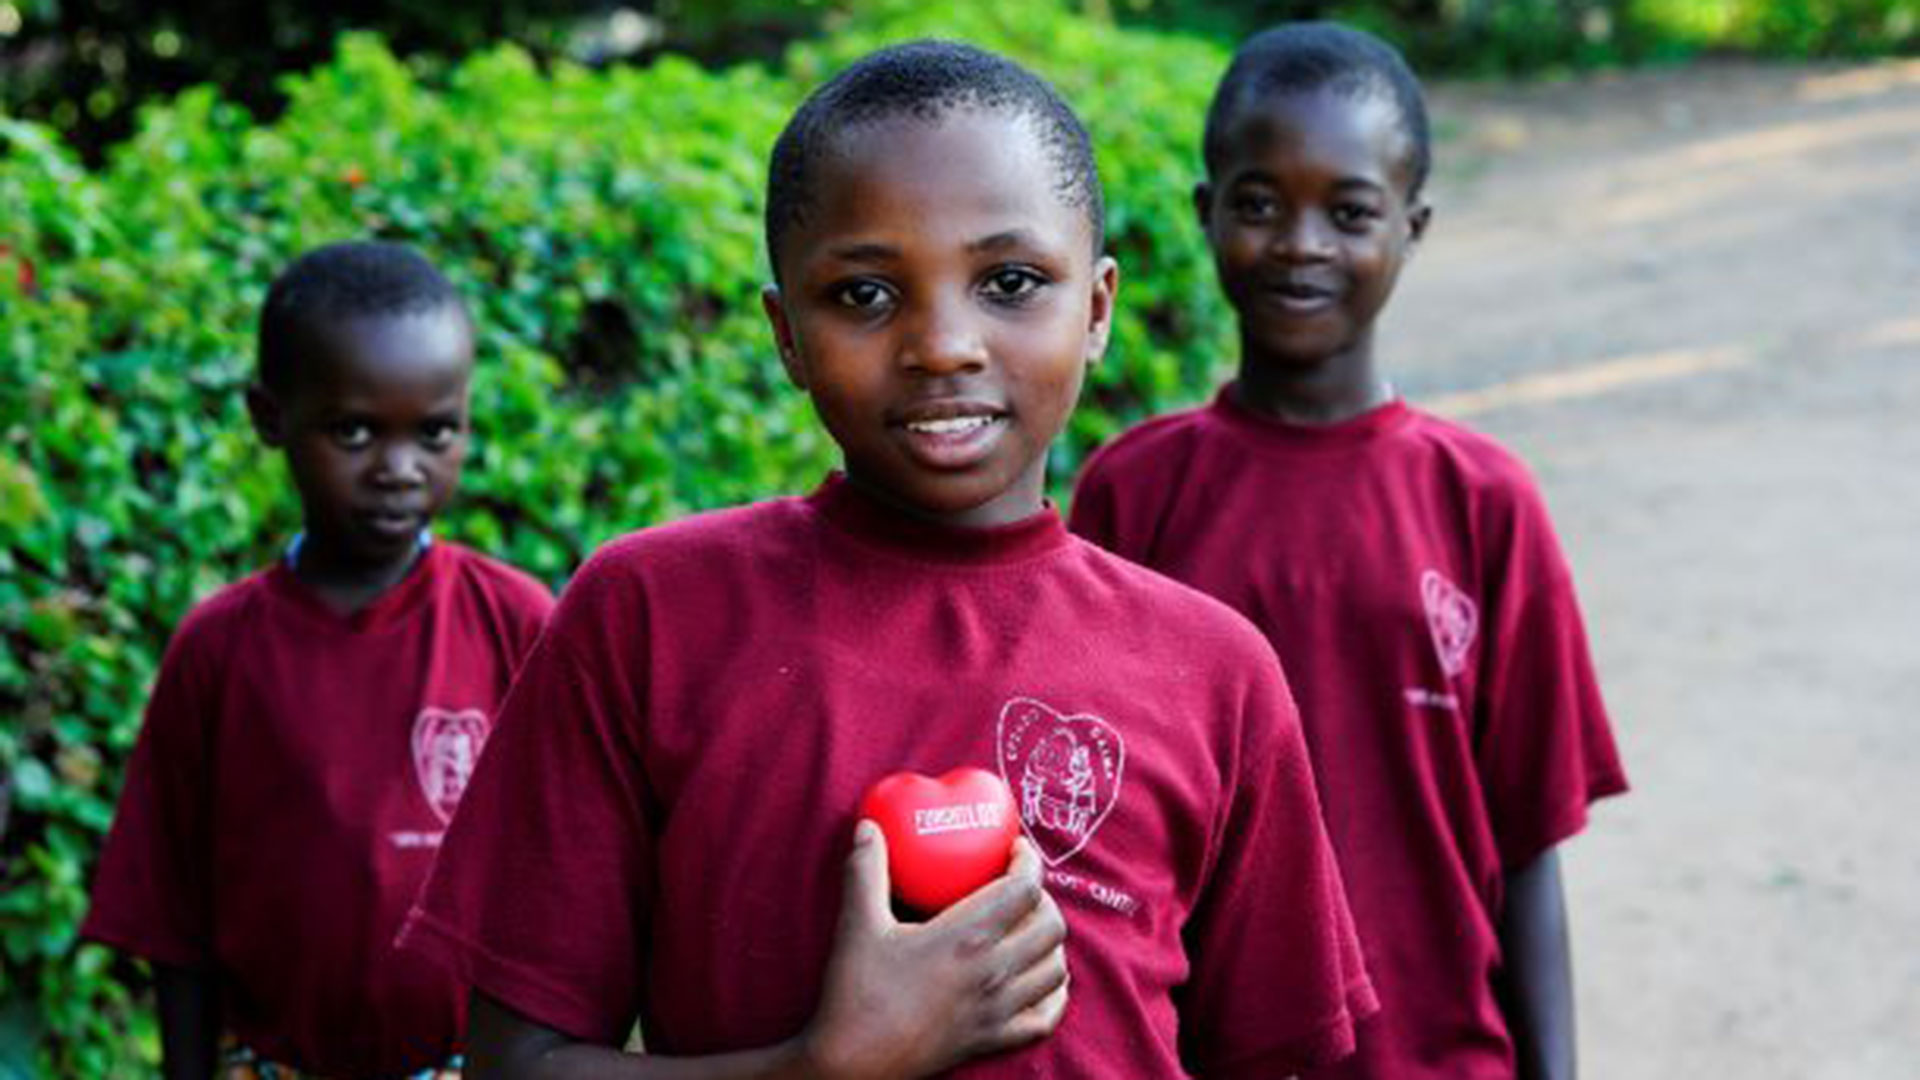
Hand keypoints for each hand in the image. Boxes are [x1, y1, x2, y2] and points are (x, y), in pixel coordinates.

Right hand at [800, 821, 1068, 1079]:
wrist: (853, 1063)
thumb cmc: (856, 993)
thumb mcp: (857, 924)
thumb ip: (865, 870)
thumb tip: (868, 827)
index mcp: (967, 938)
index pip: (1025, 888)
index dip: (1028, 862)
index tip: (1015, 851)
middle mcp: (994, 972)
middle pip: (1050, 925)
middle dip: (1042, 899)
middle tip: (1018, 889)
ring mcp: (998, 1011)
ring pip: (1055, 968)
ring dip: (1049, 943)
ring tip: (1027, 929)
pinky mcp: (994, 1041)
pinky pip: (1046, 1016)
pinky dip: (1051, 993)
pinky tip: (1039, 980)